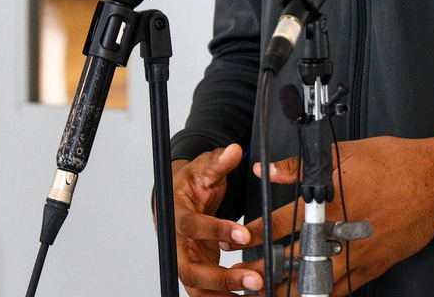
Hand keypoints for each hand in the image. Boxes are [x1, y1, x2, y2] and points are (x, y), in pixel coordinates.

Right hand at [172, 144, 262, 296]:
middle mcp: (176, 243)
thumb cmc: (190, 184)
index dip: (215, 230)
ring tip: (258, 292)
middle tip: (255, 279)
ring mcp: (184, 260)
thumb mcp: (204, 168)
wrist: (178, 199)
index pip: (191, 226)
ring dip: (226, 293)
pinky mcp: (196, 271)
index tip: (243, 233)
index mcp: (175, 215)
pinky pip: (206, 292)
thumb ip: (219, 161)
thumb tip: (234, 150)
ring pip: (199, 286)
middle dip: (223, 278)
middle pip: (191, 269)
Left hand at [238, 134, 433, 296]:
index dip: (255, 235)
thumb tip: (267, 168)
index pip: (281, 224)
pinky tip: (307, 295)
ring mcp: (357, 255)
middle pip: (293, 261)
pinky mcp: (372, 268)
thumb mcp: (345, 153)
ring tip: (269, 294)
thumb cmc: (394, 162)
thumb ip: (301, 165)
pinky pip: (340, 290)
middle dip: (266, 272)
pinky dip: (320, 295)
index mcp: (330, 203)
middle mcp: (341, 233)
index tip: (239, 241)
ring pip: (314, 283)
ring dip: (289, 290)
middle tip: (246, 278)